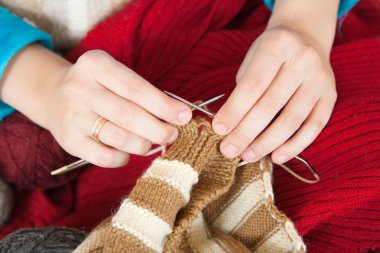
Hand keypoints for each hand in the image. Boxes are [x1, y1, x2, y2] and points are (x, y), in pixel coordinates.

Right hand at [45, 50, 191, 166]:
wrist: (54, 95)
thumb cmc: (99, 86)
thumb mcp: (115, 76)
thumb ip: (142, 93)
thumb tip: (178, 115)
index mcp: (95, 65)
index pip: (136, 89)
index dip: (163, 105)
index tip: (184, 116)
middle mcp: (79, 88)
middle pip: (128, 114)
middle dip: (157, 128)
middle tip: (172, 134)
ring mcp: (71, 115)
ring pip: (117, 137)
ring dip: (143, 144)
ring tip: (152, 143)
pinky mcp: (68, 140)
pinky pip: (103, 157)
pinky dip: (122, 159)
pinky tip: (128, 153)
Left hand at [212, 27, 336, 163]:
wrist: (306, 37)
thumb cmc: (271, 53)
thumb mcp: (252, 59)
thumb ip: (243, 89)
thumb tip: (229, 127)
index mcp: (278, 44)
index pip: (252, 85)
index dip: (234, 110)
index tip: (219, 129)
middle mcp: (303, 60)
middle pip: (271, 105)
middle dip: (246, 132)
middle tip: (229, 150)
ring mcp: (320, 79)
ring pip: (292, 119)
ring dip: (267, 143)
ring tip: (248, 155)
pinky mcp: (331, 95)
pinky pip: (314, 126)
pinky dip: (295, 145)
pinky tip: (277, 156)